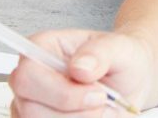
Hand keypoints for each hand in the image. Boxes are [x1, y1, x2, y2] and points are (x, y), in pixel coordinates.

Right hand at [7, 29, 154, 117]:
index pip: (27, 76)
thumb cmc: (120, 59)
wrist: (129, 80)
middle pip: (30, 109)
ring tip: (99, 107)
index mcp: (42, 48)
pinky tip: (91, 115)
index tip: (97, 93)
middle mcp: (31, 79)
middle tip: (103, 100)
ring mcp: (30, 106)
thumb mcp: (120, 48)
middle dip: (75, 112)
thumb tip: (79, 67)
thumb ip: (101, 52)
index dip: (61, 92)